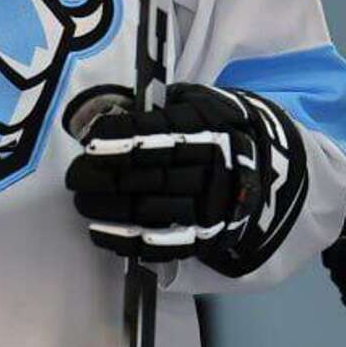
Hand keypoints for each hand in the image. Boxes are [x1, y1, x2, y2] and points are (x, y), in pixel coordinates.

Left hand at [66, 84, 307, 276]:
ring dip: (109, 209)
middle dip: (106, 176)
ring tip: (82, 202)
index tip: (90, 142)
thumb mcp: (197, 102)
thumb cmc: (217, 128)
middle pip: (151, 175)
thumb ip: (157, 106)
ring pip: (153, 210)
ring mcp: (212, 205)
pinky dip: (127, 242)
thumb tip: (106, 114)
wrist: (270, 168)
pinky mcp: (208, 236)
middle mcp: (214, 167)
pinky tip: (100, 232)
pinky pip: (164, 244)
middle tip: (75, 177)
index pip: (160, 133)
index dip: (122, 138)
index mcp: (210, 127)